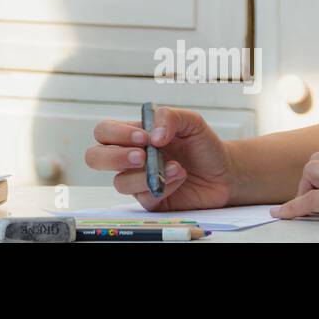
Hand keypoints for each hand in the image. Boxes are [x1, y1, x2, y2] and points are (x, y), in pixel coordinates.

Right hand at [85, 107, 234, 210]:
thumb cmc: (202, 144)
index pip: (104, 132)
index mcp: (132, 135)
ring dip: (147, 174)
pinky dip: (164, 187)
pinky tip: (179, 177)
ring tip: (175, 167)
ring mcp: (138, 180)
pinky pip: (145, 198)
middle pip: (95, 158)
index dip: (116, 134)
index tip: (143, 137)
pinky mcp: (151, 200)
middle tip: (141, 156)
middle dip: (114, 157)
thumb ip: (170, 117)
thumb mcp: (191, 121)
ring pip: (120, 182)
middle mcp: (129, 158)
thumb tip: (153, 136)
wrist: (224, 172)